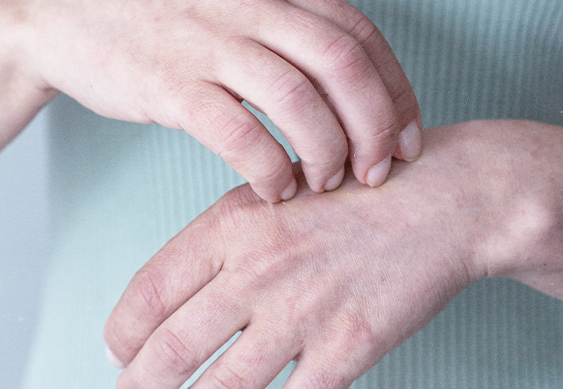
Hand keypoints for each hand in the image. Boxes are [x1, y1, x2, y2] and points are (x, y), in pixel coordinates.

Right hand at [0, 0, 421, 201]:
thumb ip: (287, 26)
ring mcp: (206, 38)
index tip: (409, 137)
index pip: (359, 33)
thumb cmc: (156, 15)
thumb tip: (352, 86)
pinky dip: (269, 169)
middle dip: (374, 126)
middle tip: (379, 171)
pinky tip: (275, 190)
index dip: (395, 91)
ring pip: (298, 100)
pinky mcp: (168, 82)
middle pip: (342, 64)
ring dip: (326, 152)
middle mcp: (246, 0)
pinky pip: (240, 134)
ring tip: (326, 183)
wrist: (60, 14)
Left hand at [102, 123, 548, 387]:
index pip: (147, 293)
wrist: (446, 198)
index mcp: (232, 224)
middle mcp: (256, 269)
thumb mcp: (279, 192)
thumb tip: (178, 294)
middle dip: (137, 387)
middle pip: (168, 351)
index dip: (121, 335)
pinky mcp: (347, 347)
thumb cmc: (360, 196)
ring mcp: (302, 312)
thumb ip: (227, 241)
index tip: (117, 353)